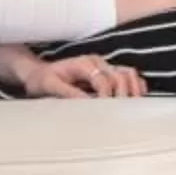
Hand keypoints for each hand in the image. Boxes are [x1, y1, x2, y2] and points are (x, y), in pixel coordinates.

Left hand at [22, 54, 148, 99]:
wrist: (39, 73)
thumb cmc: (43, 80)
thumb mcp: (49, 86)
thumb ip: (67, 93)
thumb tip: (86, 103)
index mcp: (83, 64)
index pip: (102, 79)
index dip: (105, 95)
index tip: (104, 110)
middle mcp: (97, 62)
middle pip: (120, 75)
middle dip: (123, 94)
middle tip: (121, 112)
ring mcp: (104, 66)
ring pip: (128, 73)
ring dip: (133, 89)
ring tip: (133, 107)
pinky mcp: (107, 73)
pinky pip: (128, 76)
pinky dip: (136, 86)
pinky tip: (135, 100)